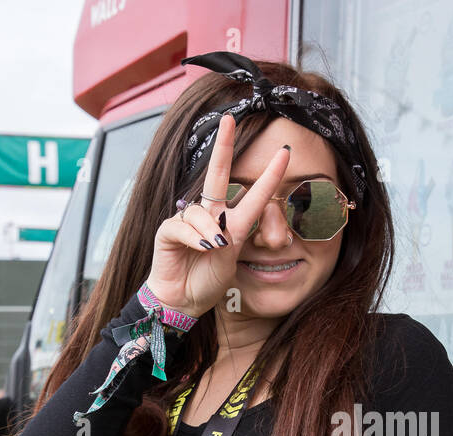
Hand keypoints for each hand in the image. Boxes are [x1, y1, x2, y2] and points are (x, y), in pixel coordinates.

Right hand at [145, 113, 291, 316]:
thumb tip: (218, 227)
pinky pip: (182, 225)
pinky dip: (194, 236)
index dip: (268, 176)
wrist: (183, 300)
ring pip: (201, 211)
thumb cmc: (208, 280)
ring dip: (210, 230)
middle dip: (223, 145)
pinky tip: (200, 247)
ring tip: (214, 249)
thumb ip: (228, 239)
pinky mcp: (168, 230)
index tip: (285, 154)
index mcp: (230, 221)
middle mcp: (209, 215)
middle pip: (217, 173)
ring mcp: (187, 220)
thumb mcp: (229, 260)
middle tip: (229, 118)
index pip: (251, 193)